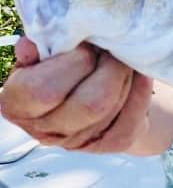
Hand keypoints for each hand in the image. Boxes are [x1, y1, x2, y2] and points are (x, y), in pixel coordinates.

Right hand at [0, 36, 153, 152]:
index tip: (86, 45)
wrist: (90, 90)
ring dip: (125, 75)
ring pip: (112, 107)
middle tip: (113, 49)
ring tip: (125, 57)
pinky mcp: (111, 143)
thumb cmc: (63, 65)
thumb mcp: (45, 52)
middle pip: (89, 104)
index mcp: (18, 105)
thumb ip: (40, 47)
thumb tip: (30, 44)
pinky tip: (140, 73)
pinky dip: (140, 90)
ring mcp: (79, 142)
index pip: (44, 91)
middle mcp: (45, 130)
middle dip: (109, 68)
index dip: (71, 64)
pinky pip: (133, 116)